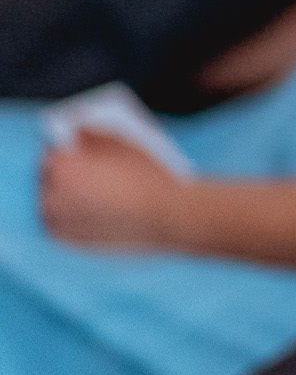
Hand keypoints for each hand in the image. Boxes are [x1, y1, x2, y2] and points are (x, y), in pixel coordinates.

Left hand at [39, 129, 187, 249]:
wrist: (167, 217)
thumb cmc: (148, 178)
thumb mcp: (122, 142)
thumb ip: (90, 133)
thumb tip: (73, 130)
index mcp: (62, 168)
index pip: (50, 152)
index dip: (67, 149)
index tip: (79, 150)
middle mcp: (52, 197)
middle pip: (48, 179)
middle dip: (64, 173)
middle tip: (88, 171)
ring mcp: (59, 223)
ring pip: (54, 203)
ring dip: (66, 196)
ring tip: (93, 192)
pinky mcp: (70, 243)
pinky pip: (63, 224)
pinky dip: (74, 217)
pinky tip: (97, 210)